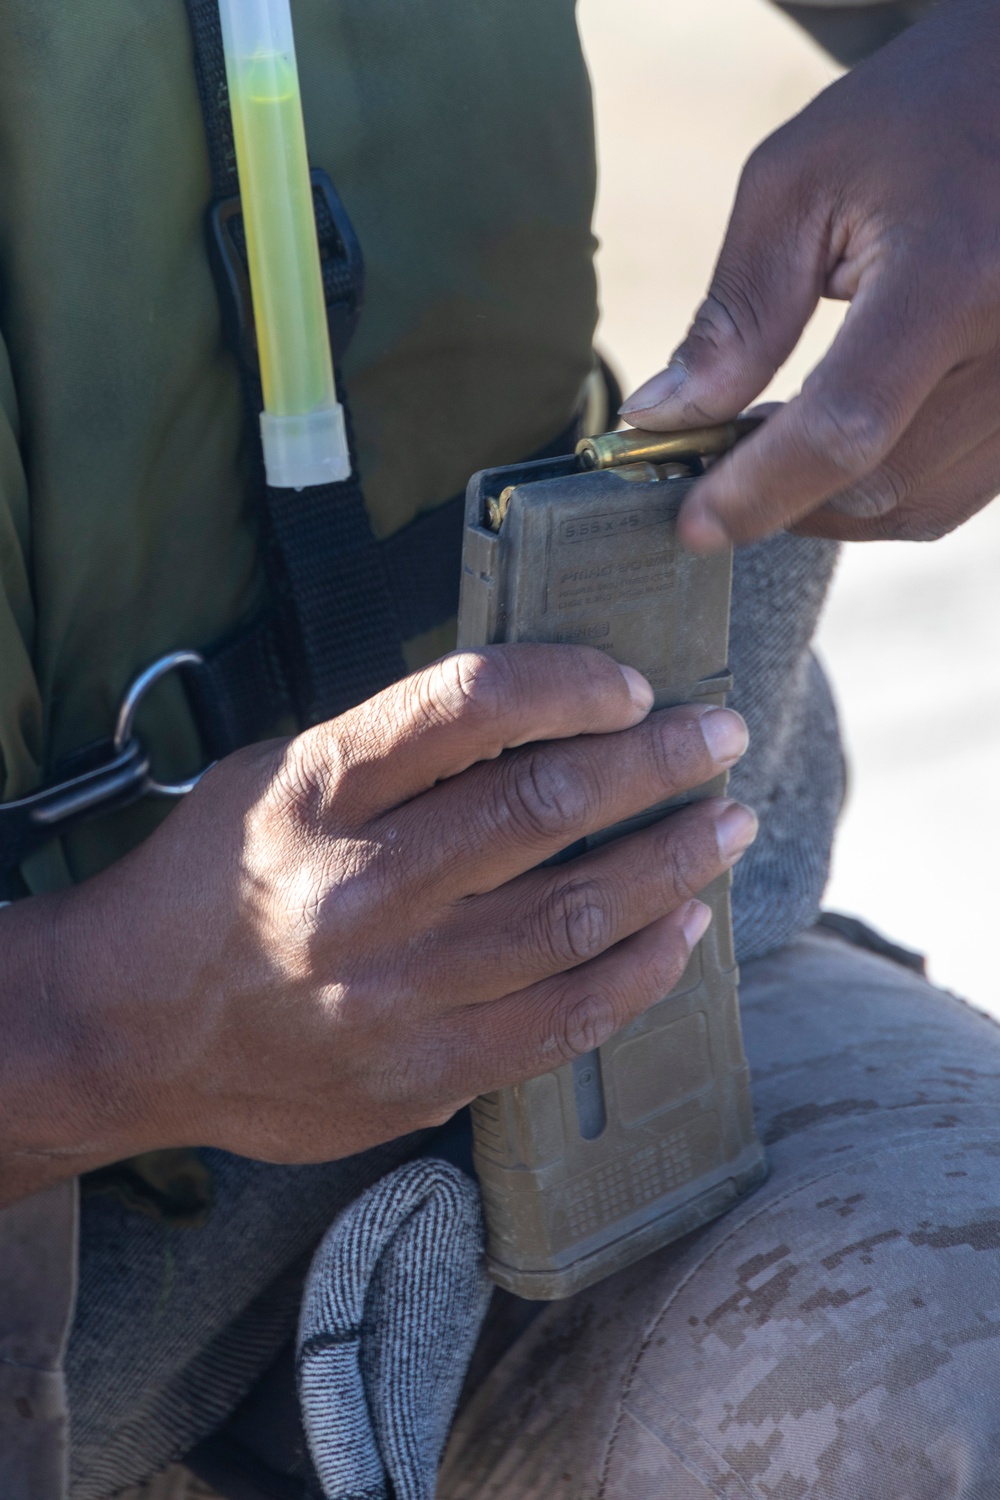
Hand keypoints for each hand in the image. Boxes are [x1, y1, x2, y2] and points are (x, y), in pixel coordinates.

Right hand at [8, 647, 754, 1183]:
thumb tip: (545, 718)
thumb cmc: (215, 883)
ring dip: (674, 863)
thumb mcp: (279, 778)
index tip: (632, 683)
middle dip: (660, 762)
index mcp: (318, 790)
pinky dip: (640, 971)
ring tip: (725, 825)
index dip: (572, 681)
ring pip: (575, 915)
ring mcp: (395, 992)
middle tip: (720, 738)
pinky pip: (562, 1022)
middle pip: (547, 806)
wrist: (129, 1027)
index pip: (471, 704)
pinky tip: (681, 932)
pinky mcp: (421, 1076)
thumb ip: (397, 752)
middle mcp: (359, 887)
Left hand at [621, 0, 999, 546]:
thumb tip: (666, 417)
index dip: (758, 492)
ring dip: (831, 504)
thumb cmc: (916, 119)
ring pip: (917, 506)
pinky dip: (884, 490)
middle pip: (880, 484)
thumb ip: (735, 312)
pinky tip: (842, 446)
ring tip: (777, 448)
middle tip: (720, 463)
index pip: (844, 430)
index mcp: (955, 275)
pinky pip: (957, 494)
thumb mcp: (799, 183)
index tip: (694, 523)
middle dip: (783, 497)